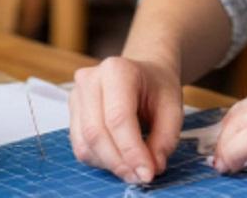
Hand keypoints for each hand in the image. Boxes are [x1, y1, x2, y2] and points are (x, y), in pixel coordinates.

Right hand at [69, 54, 183, 183]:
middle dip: (119, 162)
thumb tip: (152, 168)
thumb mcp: (173, 107)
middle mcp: (90, 80)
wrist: (145, 73)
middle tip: (140, 176)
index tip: (147, 172)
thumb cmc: (158, 87)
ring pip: (85, 143)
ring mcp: (77, 96)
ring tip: (133, 168)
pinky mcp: (72, 113)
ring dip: (110, 164)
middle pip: (96, 132)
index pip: (118, 118)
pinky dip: (100, 160)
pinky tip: (120, 158)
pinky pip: (80, 146)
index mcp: (117, 70)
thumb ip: (165, 138)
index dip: (131, 150)